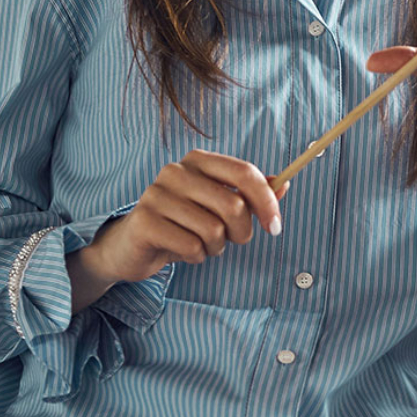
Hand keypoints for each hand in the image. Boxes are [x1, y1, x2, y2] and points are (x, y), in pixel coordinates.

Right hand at [67, 149, 287, 310]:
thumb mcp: (219, 207)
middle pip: (233, 205)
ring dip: (215, 247)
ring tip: (201, 244)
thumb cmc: (183, 223)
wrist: (132, 246)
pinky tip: (182, 250)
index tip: (276, 226)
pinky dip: (196, 255)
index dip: (267, 201)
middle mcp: (176, 171)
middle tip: (234, 241)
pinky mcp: (145, 222)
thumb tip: (285, 183)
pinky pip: (192, 246)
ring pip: (213, 230)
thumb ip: (251, 195)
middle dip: (242, 232)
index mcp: (198, 160)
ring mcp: (156, 194)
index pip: (244, 173)